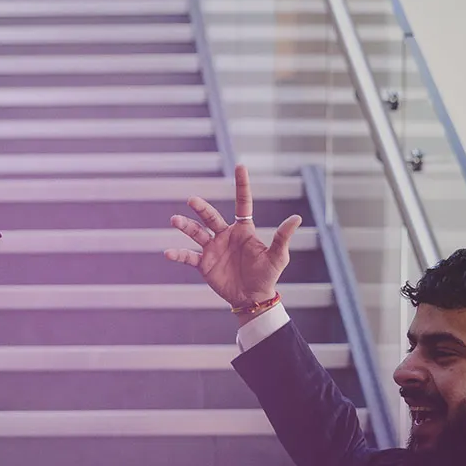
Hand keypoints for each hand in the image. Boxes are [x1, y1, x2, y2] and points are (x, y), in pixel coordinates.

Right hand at [165, 165, 303, 313]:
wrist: (252, 298)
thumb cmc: (267, 276)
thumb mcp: (277, 257)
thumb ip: (282, 237)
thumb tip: (296, 218)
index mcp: (243, 230)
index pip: (242, 203)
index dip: (241, 185)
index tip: (240, 166)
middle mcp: (225, 235)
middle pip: (211, 216)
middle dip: (201, 208)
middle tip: (192, 200)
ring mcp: (213, 249)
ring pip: (196, 233)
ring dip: (185, 226)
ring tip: (175, 220)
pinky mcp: (204, 264)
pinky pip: (188, 257)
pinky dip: (178, 254)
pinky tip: (168, 252)